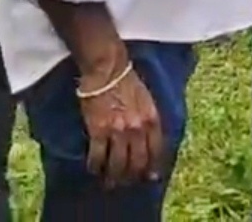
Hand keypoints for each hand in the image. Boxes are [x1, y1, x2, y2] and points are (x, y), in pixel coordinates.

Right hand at [78, 62, 166, 186]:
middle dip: (132, 177)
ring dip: (113, 177)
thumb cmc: (128, 82)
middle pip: (137, 163)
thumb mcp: (148, 101)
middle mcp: (138, 129)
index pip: (157, 152)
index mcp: (152, 120)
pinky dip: (95, 166)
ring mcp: (118, 131)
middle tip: (126, 183)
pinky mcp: (98, 130)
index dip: (153, 168)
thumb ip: (149, 122)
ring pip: (118, 164)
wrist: (108, 69)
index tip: (149, 178)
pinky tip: (94, 169)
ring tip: (109, 182)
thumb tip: (149, 143)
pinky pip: (97, 156)